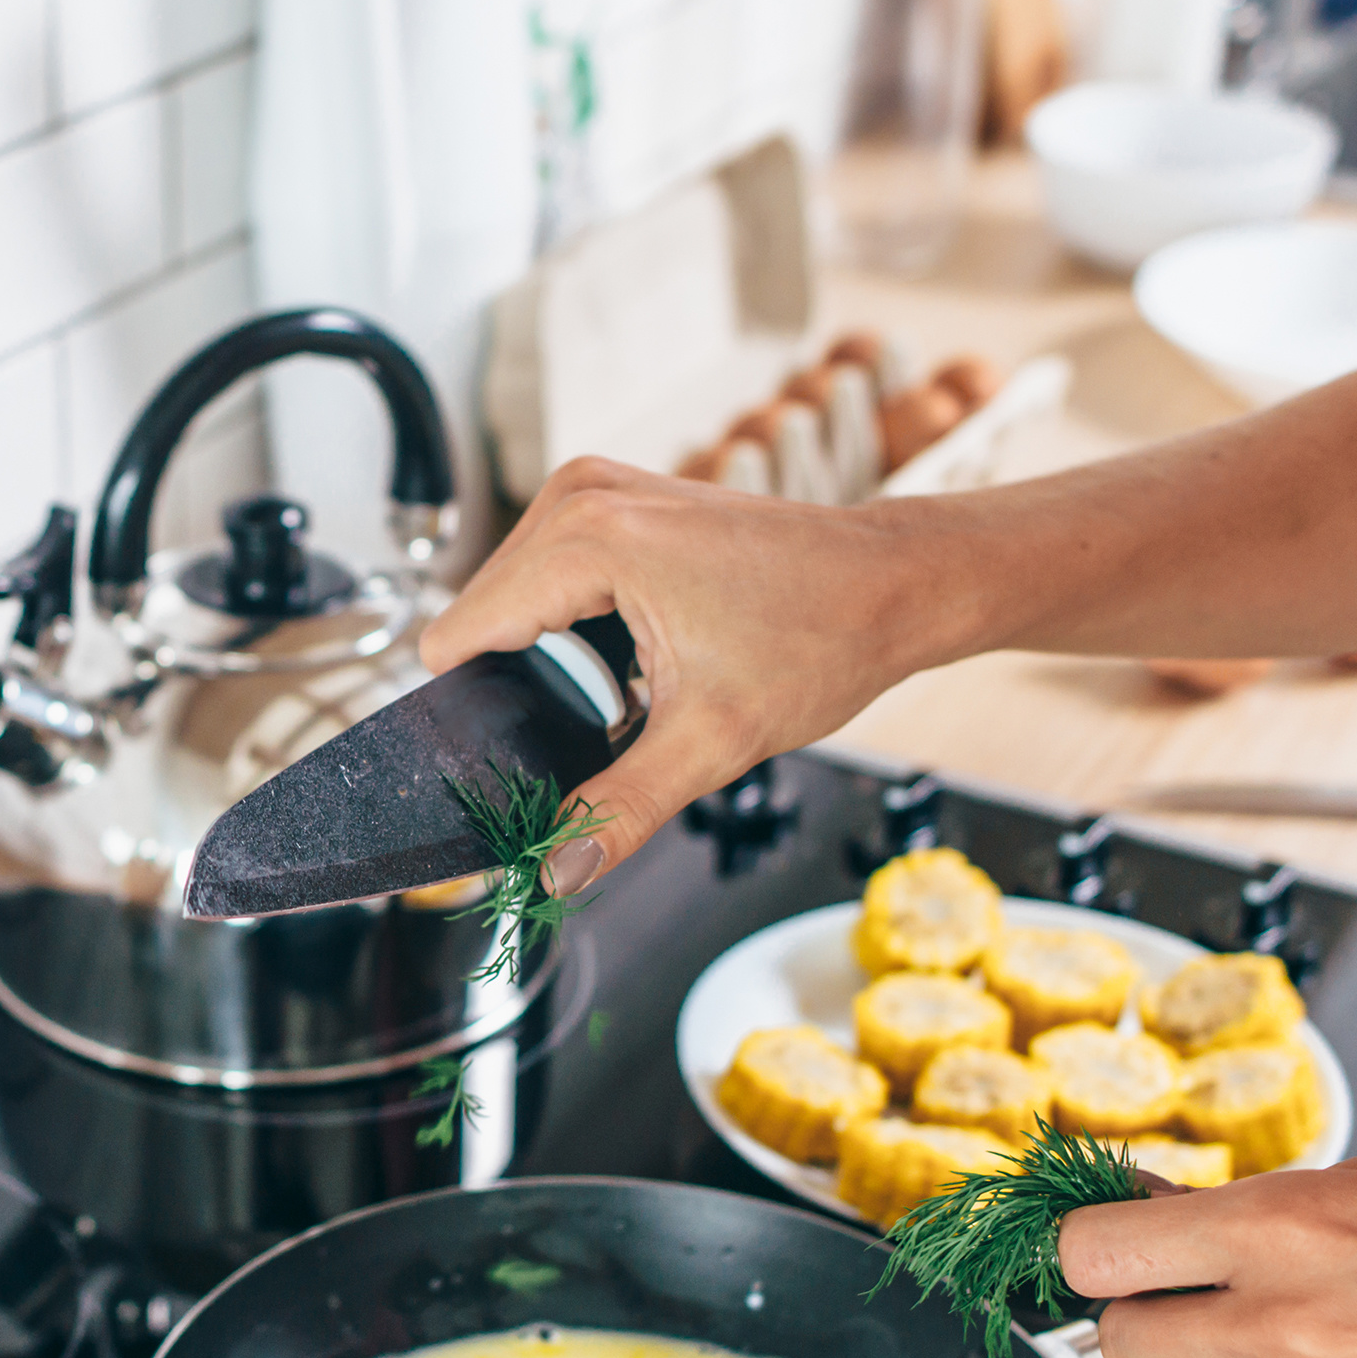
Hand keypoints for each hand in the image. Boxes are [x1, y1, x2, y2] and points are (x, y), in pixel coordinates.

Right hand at [419, 460, 953, 887]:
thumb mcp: (711, 741)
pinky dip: (574, 625)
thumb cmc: (825, 634)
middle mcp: (582, 496)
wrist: (896, 582)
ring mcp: (598, 489)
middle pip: (481, 616)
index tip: (512, 756)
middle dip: (520, 684)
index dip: (474, 710)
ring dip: (549, 657)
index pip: (461, 633)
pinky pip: (549, 573)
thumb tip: (554, 868)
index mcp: (590, 539)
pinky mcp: (616, 498)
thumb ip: (618, 812)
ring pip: (511, 597)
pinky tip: (635, 656)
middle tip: (606, 723)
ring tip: (630, 689)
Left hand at [1057, 1159, 1356, 1357]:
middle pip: (1121, 1344)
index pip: (1096, 1252)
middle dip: (1150, 1320)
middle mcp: (1284, 1326)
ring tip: (1297, 1353)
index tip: (1116, 1249)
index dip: (1097, 1250)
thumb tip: (1182, 1218)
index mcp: (1290, 1228)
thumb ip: (1280, 1209)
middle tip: (1206, 1303)